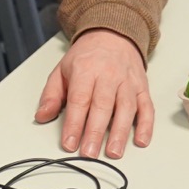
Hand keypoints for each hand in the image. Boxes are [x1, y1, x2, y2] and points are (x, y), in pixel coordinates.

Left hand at [35, 27, 154, 158]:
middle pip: (103, 106)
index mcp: (86, 70)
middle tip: (89, 153)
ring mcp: (128, 82)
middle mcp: (109, 75)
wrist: (113, 35)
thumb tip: (42, 116)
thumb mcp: (62, 70)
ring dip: (121, 133)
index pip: (80, 100)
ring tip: (114, 152)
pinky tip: (141, 141)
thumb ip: (52, 95)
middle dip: (96, 132)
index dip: (74, 124)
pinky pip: (147, 107)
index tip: (69, 143)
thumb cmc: (87, 56)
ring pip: (126, 108)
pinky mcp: (142, 87)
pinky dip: (147, 125)